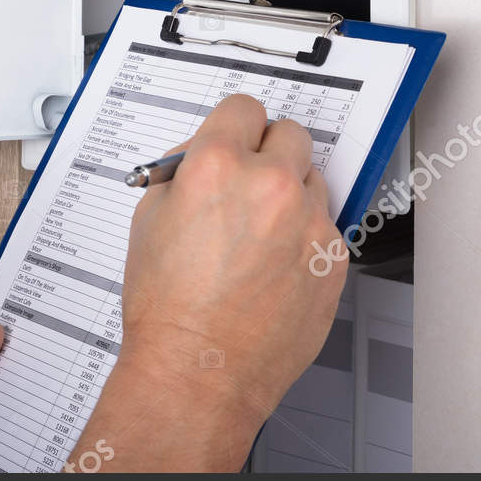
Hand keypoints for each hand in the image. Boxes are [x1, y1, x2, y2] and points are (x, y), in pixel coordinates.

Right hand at [70, 92, 348, 470]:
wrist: (198, 372)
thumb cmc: (168, 310)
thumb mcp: (147, 220)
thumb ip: (182, 176)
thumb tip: (201, 161)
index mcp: (217, 166)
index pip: (243, 108)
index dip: (233, 125)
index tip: (234, 137)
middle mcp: (270, 186)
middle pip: (290, 133)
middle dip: (267, 151)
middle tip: (249, 180)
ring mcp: (309, 222)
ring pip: (312, 179)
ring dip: (290, 193)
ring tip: (259, 233)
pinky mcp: (333, 258)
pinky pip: (324, 226)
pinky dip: (303, 237)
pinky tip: (273, 266)